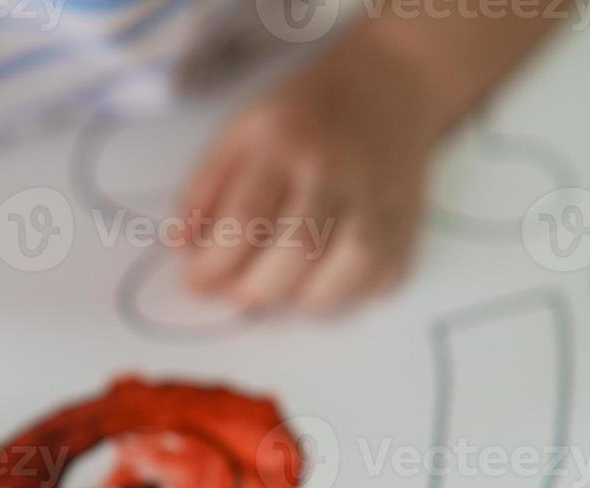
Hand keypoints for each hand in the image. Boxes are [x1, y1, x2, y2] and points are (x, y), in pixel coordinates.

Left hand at [179, 40, 446, 312]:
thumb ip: (204, 188)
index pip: (244, 221)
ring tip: (282, 291)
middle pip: (295, 253)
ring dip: (304, 300)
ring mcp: (378, 197)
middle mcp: (335, 171)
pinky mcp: (407, 221)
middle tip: (238, 294)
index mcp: (284, 144)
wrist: (387, 85)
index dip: (213, 265)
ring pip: (344, 273)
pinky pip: (380, 278)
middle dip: (255, 290)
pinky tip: (326, 280)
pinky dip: (350, 293)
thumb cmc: (303, 115)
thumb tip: (181, 248)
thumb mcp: (242, 132)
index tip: (197, 284)